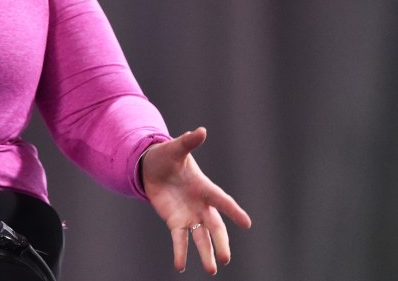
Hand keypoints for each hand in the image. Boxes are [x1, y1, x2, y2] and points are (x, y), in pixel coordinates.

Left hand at [141, 127, 251, 274]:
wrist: (150, 167)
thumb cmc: (167, 156)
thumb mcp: (176, 149)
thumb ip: (188, 142)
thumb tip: (200, 131)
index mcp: (204, 187)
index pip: (221, 200)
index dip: (233, 211)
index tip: (247, 223)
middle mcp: (200, 205)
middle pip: (214, 226)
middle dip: (220, 242)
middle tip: (226, 259)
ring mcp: (189, 215)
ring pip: (200, 238)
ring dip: (205, 253)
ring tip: (211, 270)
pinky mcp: (175, 222)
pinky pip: (179, 240)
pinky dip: (180, 252)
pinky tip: (180, 266)